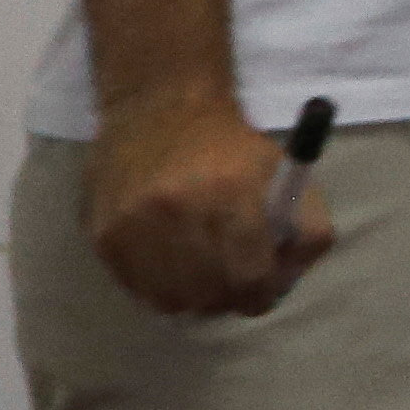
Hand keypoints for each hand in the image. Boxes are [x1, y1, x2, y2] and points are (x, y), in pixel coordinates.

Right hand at [87, 98, 324, 319]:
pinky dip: (158, 288)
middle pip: (211, 296)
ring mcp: (134, 227)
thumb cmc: (230, 146)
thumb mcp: (285, 173)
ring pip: (171, 301)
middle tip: (233, 283)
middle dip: (230, 297)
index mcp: (232, 194)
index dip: (263, 292)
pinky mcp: (103, 236)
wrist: (157, 108)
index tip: (264, 289)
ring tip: (201, 272)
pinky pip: (136, 289)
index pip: (251, 277)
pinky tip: (169, 263)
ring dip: (193, 298)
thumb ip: (307, 229)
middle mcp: (178, 213)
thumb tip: (289, 280)